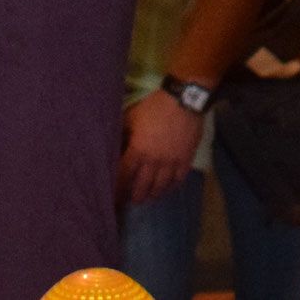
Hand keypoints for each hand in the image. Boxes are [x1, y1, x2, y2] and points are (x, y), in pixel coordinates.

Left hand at [116, 90, 202, 205]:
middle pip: (142, 187)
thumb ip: (122, 132)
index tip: (113, 197)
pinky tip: (167, 188)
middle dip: (134, 196)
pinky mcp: (186, 159)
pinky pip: (178, 179)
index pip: (124, 176)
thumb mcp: (131, 116)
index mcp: (138, 151)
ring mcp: (171, 162)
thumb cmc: (155, 107)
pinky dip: (171, 187)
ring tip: (148, 197)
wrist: (184, 100)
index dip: (117, 189)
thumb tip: (113, 143)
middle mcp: (154, 161)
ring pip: (161, 186)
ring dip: (152, 194)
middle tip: (130, 200)